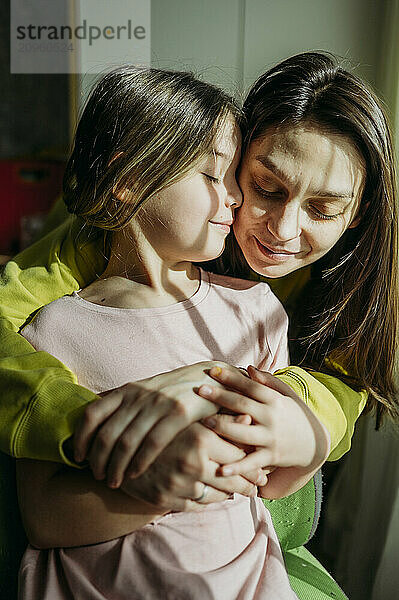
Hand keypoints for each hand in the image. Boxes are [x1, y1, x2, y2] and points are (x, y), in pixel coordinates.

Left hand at [73, 361, 237, 487]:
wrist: (210, 379)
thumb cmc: (174, 391)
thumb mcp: (145, 390)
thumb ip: (123, 404)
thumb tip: (93, 420)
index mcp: (128, 390)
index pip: (93, 414)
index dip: (81, 438)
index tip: (79, 458)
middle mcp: (139, 395)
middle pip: (107, 433)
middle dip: (98, 461)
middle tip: (98, 477)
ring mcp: (159, 404)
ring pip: (127, 442)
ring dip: (117, 467)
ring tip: (114, 482)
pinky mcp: (179, 413)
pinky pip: (152, 443)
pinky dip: (140, 463)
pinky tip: (135, 475)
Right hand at [120, 422, 265, 510]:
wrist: (117, 445)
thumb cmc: (161, 423)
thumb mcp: (190, 415)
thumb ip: (221, 417)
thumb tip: (249, 418)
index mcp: (199, 437)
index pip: (239, 456)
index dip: (253, 463)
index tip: (261, 468)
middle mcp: (190, 461)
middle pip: (232, 479)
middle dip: (248, 484)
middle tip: (258, 484)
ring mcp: (177, 483)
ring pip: (217, 496)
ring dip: (231, 495)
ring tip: (242, 491)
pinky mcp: (165, 498)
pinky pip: (197, 506)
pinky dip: (209, 502)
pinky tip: (215, 495)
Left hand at [198, 365, 330, 496]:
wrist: (315, 444)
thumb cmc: (295, 415)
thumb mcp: (287, 395)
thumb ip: (268, 381)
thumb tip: (249, 368)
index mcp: (274, 400)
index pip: (250, 386)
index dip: (232, 378)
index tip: (213, 371)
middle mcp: (272, 417)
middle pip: (242, 405)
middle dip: (220, 397)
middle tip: (199, 390)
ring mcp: (270, 438)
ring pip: (243, 432)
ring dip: (223, 427)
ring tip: (204, 421)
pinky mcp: (270, 457)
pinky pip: (252, 462)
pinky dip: (237, 468)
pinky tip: (221, 470)